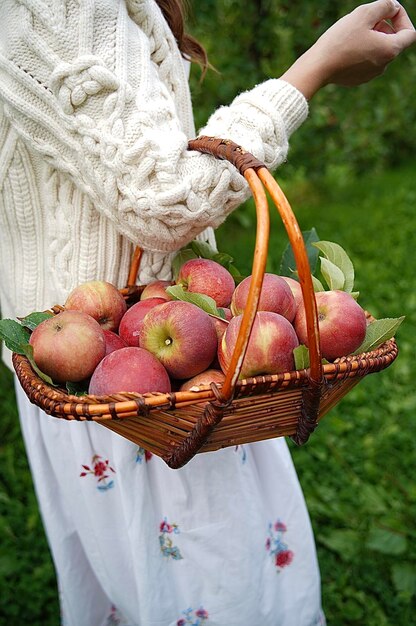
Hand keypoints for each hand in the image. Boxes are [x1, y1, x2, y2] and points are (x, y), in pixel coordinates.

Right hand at [281, 0, 415, 99]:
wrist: (318, 68)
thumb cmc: (340, 40)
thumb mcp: (364, 13)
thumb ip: (385, 5)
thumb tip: (393, 7)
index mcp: (390, 50)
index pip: (410, 33)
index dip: (402, 17)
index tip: (387, 11)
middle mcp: (384, 66)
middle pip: (393, 41)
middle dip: (383, 26)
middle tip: (365, 20)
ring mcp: (371, 75)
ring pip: (378, 51)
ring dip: (371, 38)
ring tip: (353, 33)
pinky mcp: (358, 79)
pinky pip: (365, 61)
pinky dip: (361, 50)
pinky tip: (345, 47)